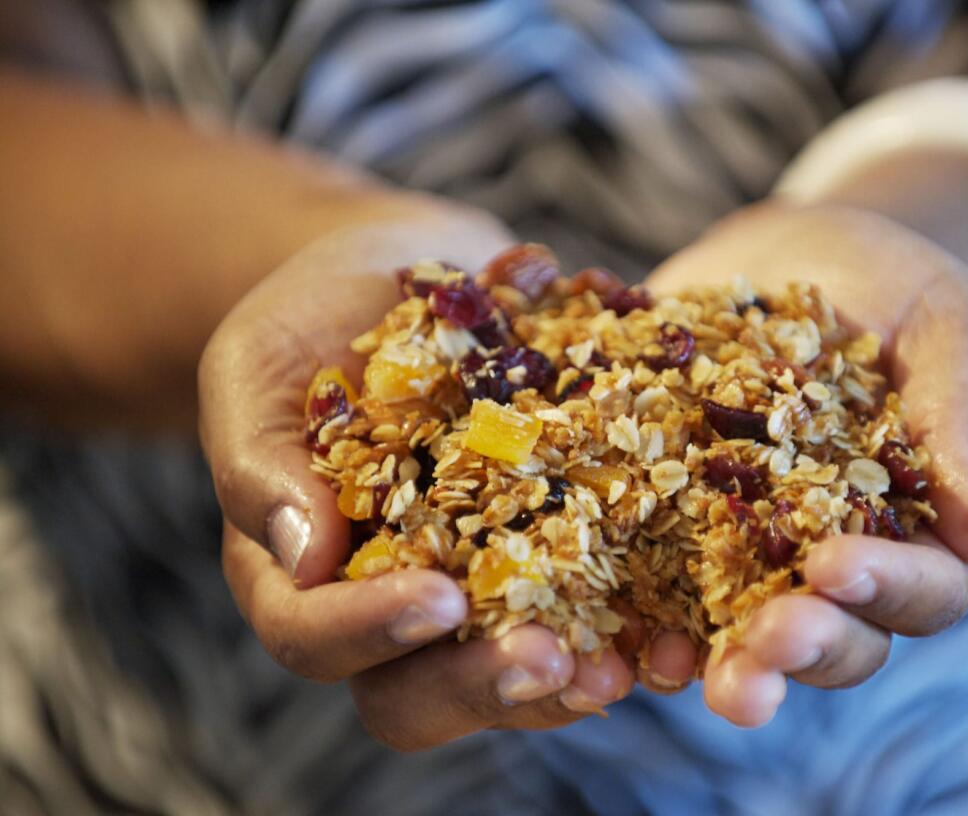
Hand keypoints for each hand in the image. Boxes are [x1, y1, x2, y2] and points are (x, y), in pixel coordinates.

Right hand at [199, 213, 692, 750]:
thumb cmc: (308, 319)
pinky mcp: (550, 552)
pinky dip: (633, 623)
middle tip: (553, 655)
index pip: (312, 634)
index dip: (369, 631)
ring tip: (630, 661)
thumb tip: (307, 556)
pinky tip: (678, 621)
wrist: (398, 274)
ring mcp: (474, 584)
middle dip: (482, 681)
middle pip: (414, 692)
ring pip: (508, 671)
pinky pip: (588, 611)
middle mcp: (387, 598)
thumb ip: (263, 459)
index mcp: (303, 572)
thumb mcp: (260, 368)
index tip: (437, 597)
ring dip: (568, 679)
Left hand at [643, 202, 967, 725]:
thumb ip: (962, 420)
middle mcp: (832, 561)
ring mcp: (748, 553)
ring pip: (742, 635)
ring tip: (670, 668)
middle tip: (765, 642)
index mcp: (919, 529)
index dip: (886, 588)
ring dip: (713, 660)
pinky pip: (653, 587)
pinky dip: (629, 616)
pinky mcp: (671, 525)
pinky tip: (603, 630)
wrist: (801, 254)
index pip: (925, 588)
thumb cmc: (899, 290)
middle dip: (800, 647)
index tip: (833, 565)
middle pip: (834, 638)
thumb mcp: (947, 329)